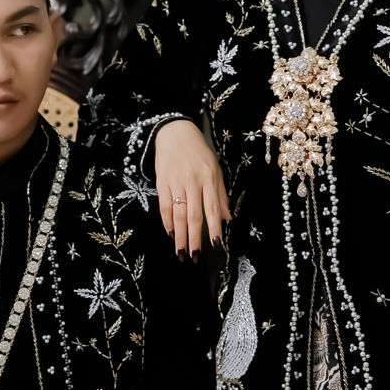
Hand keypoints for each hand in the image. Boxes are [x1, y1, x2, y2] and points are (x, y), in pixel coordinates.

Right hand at [154, 119, 230, 259]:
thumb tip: (227, 218)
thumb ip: (220, 194)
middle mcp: (193, 181)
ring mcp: (176, 182)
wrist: (175, 132)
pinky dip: (167, 221)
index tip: (216, 245)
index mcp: (209, 178)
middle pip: (194, 215)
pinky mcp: (162, 181)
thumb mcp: (215, 169)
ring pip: (178, 214)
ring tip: (180, 252)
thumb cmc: (199, 152)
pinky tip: (170, 233)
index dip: (214, 228)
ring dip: (179, 236)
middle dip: (194, 239)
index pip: (212, 208)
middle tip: (195, 256)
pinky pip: (164, 206)